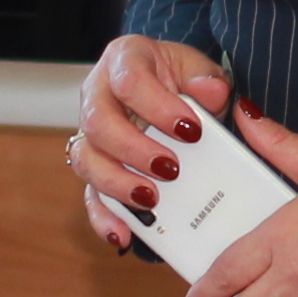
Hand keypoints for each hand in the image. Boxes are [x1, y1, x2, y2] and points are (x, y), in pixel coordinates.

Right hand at [73, 34, 227, 247]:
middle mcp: (97, 95)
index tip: (192, 130)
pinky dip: (104, 218)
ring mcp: (91, 134)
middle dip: (134, 150)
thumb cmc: (183, 80)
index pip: (129, 81)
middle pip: (98, 123)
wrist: (172, 93)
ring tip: (152, 201)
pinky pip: (90, 195)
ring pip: (86, 160)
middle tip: (171, 169)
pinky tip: (124, 235)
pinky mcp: (95, 169)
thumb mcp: (200, 71)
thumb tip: (211, 92)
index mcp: (123, 61)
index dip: (157, 107)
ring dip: (117, 184)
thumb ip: (209, 80)